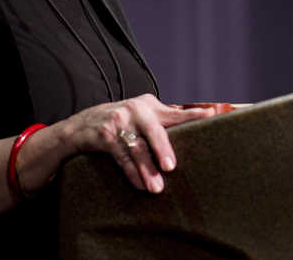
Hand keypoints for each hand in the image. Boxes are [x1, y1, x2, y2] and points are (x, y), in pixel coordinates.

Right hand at [61, 94, 213, 192]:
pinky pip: (121, 157)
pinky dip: (132, 172)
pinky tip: (140, 184)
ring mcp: (118, 121)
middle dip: (162, 150)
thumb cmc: (122, 122)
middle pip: (154, 131)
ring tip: (156, 188)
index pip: (174, 113)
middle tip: (171, 167)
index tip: (210, 115)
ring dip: (147, 170)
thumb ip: (163, 120)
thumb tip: (194, 131)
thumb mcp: (142, 115)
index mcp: (150, 104)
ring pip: (137, 149)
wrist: (82, 124)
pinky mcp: (104, 135)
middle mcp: (136, 109)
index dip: (192, 115)